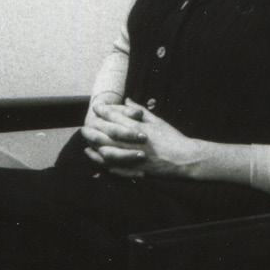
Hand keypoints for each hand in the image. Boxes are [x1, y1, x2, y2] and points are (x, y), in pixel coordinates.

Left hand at [81, 99, 201, 178]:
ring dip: (94, 145)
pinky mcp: (134, 169)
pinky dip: (102, 161)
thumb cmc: (172, 138)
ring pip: (106, 150)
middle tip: (85, 125)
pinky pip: (113, 166)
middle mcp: (132, 141)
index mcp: (138, 127)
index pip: (115, 117)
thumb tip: (128, 100)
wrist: (184, 159)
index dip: (103, 111)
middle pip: (106, 133)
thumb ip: (140, 110)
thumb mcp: (157, 120)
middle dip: (93, 128)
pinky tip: (96, 157)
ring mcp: (132, 157)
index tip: (95, 108)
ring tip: (86, 142)